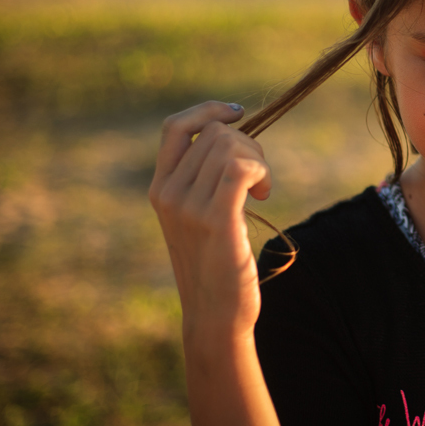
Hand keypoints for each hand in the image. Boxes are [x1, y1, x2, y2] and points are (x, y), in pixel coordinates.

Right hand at [148, 101, 272, 340]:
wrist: (215, 315)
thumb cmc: (216, 265)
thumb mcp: (199, 217)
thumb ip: (204, 180)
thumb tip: (233, 136)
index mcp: (161, 189)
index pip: (175, 127)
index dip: (208, 110)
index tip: (239, 114)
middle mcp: (168, 194)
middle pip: (215, 133)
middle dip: (248, 145)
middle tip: (259, 179)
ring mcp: (188, 208)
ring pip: (230, 146)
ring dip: (258, 161)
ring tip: (262, 191)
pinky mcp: (216, 220)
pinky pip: (239, 169)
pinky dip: (260, 171)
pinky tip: (263, 194)